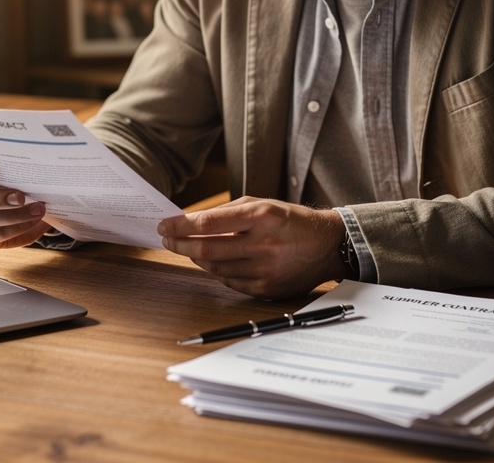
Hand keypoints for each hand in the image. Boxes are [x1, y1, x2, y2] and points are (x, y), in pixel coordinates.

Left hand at [157, 196, 347, 299]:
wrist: (328, 245)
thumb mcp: (262, 204)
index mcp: (262, 217)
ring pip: (216, 268)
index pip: (209, 223)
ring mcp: (266, 270)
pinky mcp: (268, 289)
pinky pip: (231, 282)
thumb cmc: (291, 220)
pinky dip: (217, 272)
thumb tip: (190, 221)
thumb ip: (227, 213)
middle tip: (166, 238)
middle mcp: (264, 244)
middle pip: (207, 249)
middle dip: (179, 244)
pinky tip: (212, 262)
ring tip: (188, 248)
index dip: (181, 225)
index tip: (165, 225)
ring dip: (196, 258)